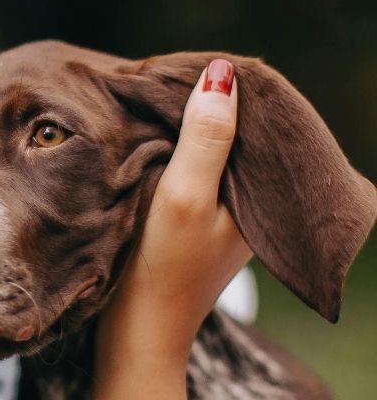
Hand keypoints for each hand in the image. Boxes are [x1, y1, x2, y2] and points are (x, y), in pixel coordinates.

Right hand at [98, 61, 253, 366]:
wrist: (137, 332)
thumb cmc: (164, 268)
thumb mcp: (186, 195)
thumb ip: (207, 139)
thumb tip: (221, 74)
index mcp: (263, 194)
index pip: (256, 121)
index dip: (227, 89)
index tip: (185, 67)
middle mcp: (250, 199)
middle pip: (234, 132)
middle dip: (205, 102)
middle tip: (162, 76)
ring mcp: (222, 209)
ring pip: (211, 147)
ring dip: (186, 124)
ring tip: (153, 98)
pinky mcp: (196, 216)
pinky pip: (193, 165)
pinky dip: (175, 146)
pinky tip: (151, 136)